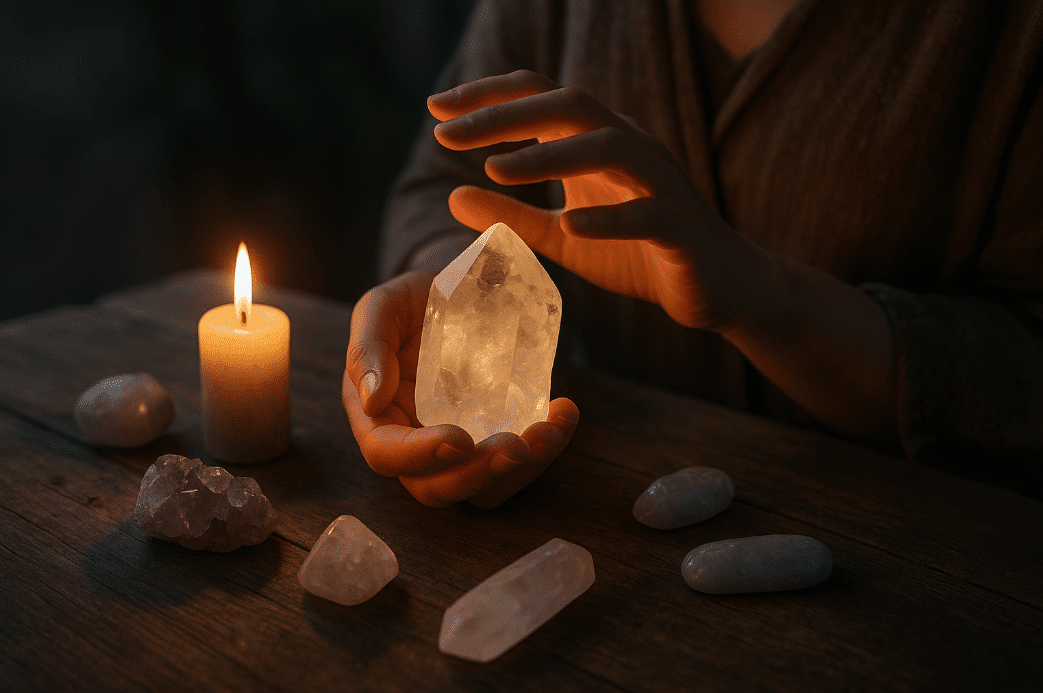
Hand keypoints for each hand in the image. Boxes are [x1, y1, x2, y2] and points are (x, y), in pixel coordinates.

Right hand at [343, 270, 579, 508]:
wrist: (461, 290)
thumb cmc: (415, 302)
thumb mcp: (384, 307)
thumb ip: (367, 347)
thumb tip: (372, 399)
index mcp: (378, 416)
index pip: (386, 454)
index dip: (420, 456)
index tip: (459, 439)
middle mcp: (415, 442)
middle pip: (435, 488)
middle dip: (477, 475)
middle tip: (516, 447)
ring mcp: (460, 447)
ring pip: (482, 488)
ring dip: (520, 473)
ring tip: (549, 432)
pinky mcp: (497, 438)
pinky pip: (519, 466)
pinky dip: (546, 449)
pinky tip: (563, 412)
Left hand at [427, 69, 768, 331]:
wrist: (716, 286)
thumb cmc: (638, 254)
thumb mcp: (562, 236)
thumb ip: (512, 216)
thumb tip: (452, 194)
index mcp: (598, 143)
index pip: (541, 98)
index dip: (490, 98)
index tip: (436, 110)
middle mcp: (630, 148)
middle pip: (569, 106)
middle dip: (505, 115)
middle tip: (447, 133)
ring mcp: (660, 185)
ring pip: (609, 147)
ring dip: (550, 156)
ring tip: (495, 169)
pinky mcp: (682, 229)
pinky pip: (649, 215)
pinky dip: (610, 217)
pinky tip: (570, 223)